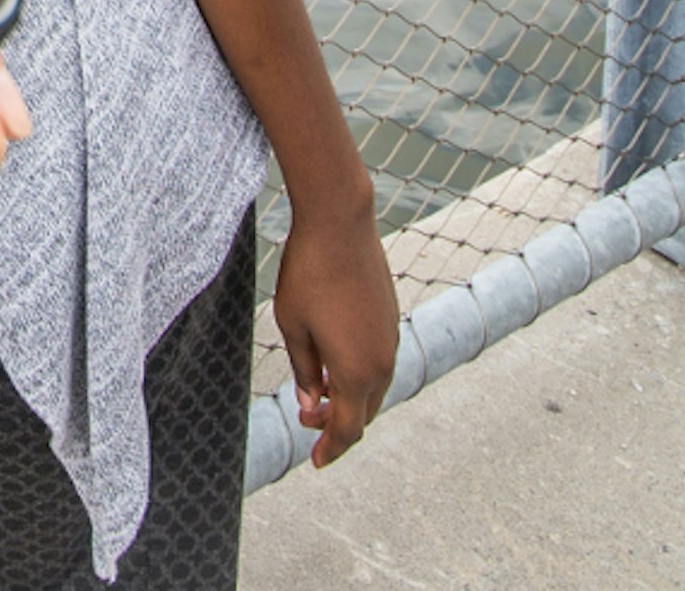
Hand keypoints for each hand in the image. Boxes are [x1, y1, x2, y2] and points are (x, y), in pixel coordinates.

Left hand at [271, 192, 398, 466]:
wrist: (339, 223)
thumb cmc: (308, 274)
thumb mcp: (293, 327)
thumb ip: (306, 372)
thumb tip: (312, 405)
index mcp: (357, 372)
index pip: (348, 429)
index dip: (331, 448)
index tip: (316, 461)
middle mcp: (382, 361)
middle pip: (365, 412)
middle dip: (339, 424)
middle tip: (309, 420)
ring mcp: (391, 337)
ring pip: (375, 387)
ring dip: (351, 397)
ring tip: (320, 393)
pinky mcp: (391, 317)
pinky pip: (379, 361)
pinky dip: (360, 373)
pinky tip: (336, 361)